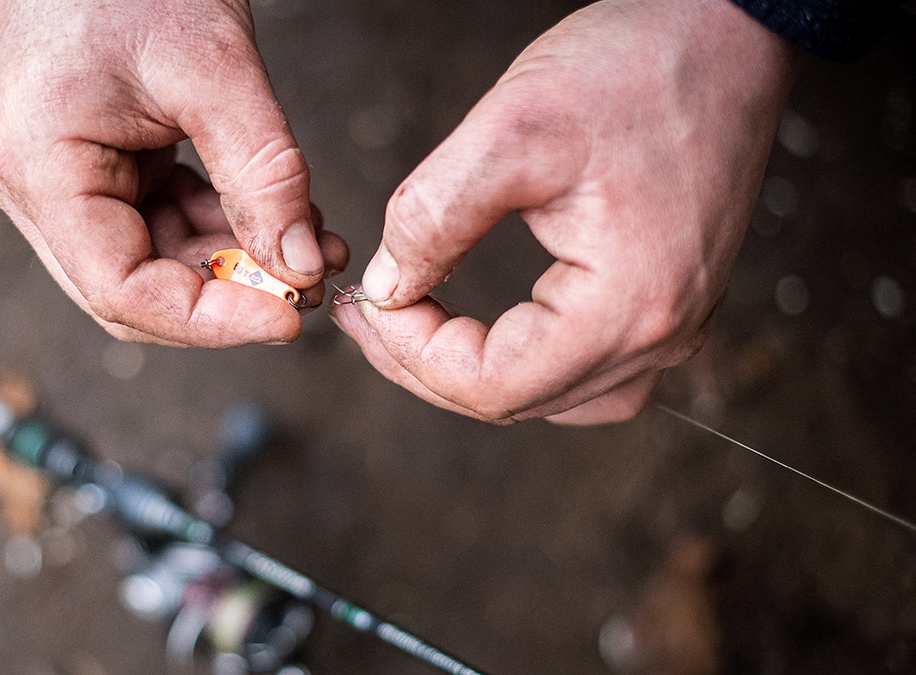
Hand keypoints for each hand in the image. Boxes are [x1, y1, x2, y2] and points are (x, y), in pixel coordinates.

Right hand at [0, 0, 347, 346]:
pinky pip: (162, 224)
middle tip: (308, 282)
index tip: (289, 318)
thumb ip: (263, 177)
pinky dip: (223, 228)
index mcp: (40, 170)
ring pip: (156, 263)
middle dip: (229, 295)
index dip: (209, 321)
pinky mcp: (99, 166)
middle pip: (136, 291)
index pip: (122, 292)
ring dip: (235, 264)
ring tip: (312, 243)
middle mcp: (37, 189)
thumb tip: (299, 266)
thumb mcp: (215, 72)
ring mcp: (66, 180)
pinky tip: (281, 217)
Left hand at [332, 0, 800, 423]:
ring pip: (551, 396)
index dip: (412, 355)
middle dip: (427, 365)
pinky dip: (525, 359)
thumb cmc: (633, 69)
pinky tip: (487, 331)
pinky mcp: (669, 303)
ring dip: (473, 371)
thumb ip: (434, 219)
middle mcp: (661, 336)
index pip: (492, 384)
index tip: (369, 304)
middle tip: (368, 318)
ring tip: (415, 327)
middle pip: (517, 401)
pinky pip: (588, 370)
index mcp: (628, 307)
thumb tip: (389, 288)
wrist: (724, 35)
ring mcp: (674, 326)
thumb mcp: (510, 132)